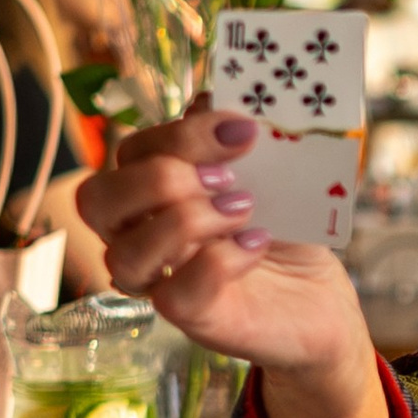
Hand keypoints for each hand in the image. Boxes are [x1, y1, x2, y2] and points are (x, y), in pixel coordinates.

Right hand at [80, 106, 383, 399]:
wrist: (322, 297)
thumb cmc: (285, 231)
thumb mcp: (269, 173)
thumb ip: (235, 138)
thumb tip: (211, 99)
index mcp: (151, 192)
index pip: (132, 152)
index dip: (181, 134)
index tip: (244, 129)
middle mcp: (140, 236)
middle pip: (96, 199)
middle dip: (159, 178)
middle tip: (227, 178)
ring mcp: (160, 281)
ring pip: (125, 252)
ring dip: (187, 221)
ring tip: (246, 210)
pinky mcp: (191, 318)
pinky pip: (176, 293)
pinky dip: (220, 261)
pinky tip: (257, 243)